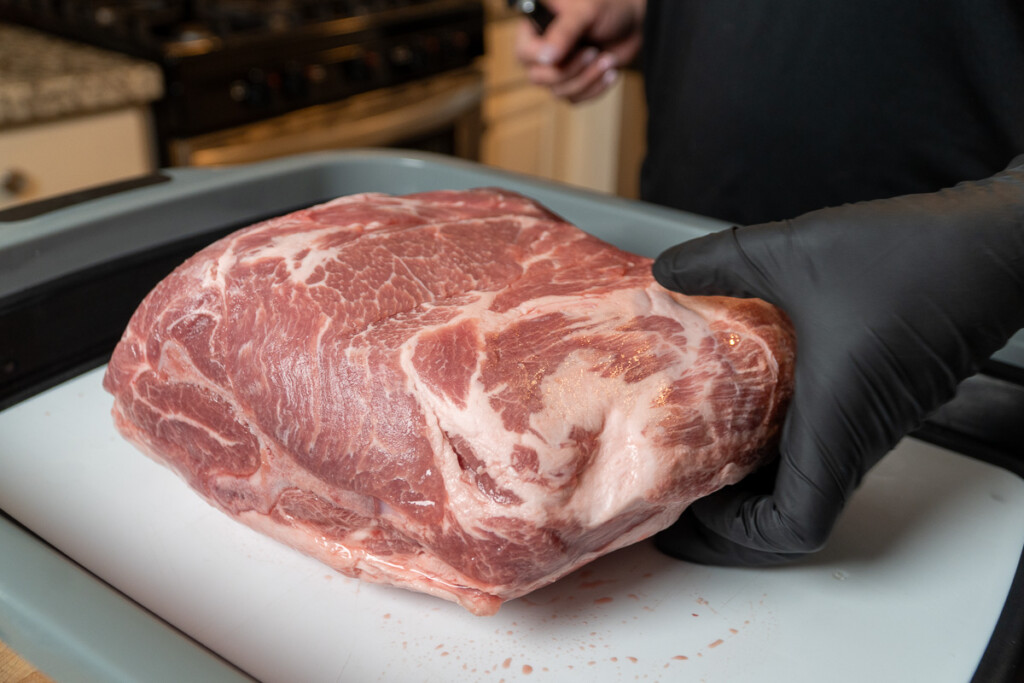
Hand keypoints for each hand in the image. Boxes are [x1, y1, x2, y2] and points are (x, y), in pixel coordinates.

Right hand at [514, 0, 644, 102]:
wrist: (634, 21)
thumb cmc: (608, 5)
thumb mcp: (585, 12)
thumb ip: (564, 32)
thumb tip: (546, 57)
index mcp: (537, 27)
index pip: (524, 52)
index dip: (540, 58)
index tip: (560, 56)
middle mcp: (543, 50)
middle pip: (539, 77)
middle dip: (569, 71)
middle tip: (593, 52)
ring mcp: (558, 68)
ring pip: (559, 91)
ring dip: (587, 79)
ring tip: (608, 59)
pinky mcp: (574, 82)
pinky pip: (575, 98)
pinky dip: (595, 89)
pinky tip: (611, 72)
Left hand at [651, 157, 1023, 564]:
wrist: (997, 242)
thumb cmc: (915, 256)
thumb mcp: (791, 251)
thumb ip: (721, 262)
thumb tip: (668, 270)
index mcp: (835, 421)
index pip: (794, 525)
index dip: (739, 535)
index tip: (695, 511)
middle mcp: (858, 434)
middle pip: (796, 514)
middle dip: (737, 516)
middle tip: (685, 492)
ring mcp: (875, 419)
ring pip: (813, 480)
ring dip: (760, 480)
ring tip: (706, 452)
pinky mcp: (884, 396)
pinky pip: (828, 444)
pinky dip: (784, 445)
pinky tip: (751, 404)